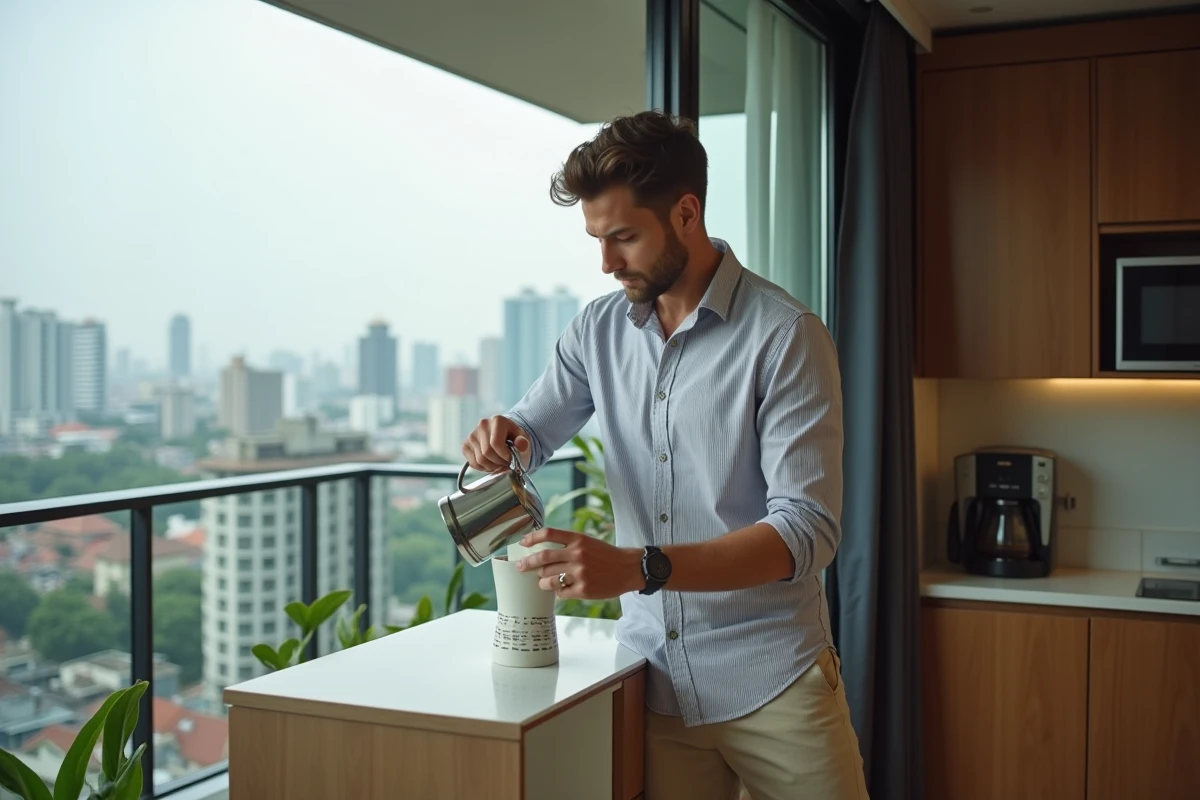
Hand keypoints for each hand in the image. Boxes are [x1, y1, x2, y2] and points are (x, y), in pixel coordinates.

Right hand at [462, 415, 529, 472]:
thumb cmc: (515, 440)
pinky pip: (473, 463)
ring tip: (499, 463)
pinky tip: (491, 463)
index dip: (504, 456)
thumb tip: (521, 444)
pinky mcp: (466, 445)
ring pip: (480, 460)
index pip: (496, 443)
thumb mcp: (524, 440)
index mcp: (497, 420)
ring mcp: (472, 435)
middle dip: (499, 462)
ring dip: (492, 466)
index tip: (511, 459)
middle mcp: (482, 425)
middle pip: (487, 452)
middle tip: (506, 463)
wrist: (506, 438)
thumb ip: (524, 443)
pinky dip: (483, 468)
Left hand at [515, 529, 643, 599]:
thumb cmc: (606, 555)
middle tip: (520, 567)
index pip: (548, 534)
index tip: (523, 543)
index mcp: (578, 539)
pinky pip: (560, 593)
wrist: (628, 569)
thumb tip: (541, 551)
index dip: (532, 538)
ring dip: (542, 581)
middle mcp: (577, 554)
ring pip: (548, 578)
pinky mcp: (583, 590)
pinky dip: (558, 592)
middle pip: (543, 558)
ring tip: (543, 581)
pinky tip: (562, 589)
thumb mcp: (587, 542)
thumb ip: (567, 545)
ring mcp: (580, 573)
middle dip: (527, 563)